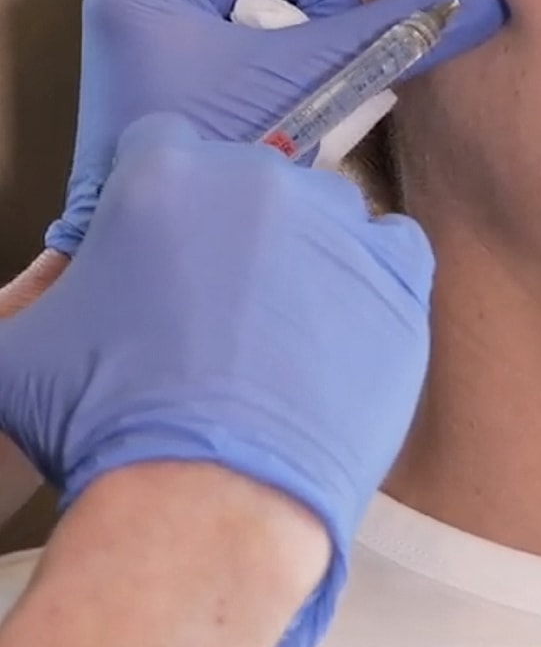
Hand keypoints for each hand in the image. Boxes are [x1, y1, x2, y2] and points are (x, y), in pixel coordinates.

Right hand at [1, 113, 433, 646]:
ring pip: (321, 214)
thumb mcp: (25, 347)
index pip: (163, 147)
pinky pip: (391, 251)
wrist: (208, 500)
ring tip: (278, 335)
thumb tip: (53, 296)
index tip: (162, 243)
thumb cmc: (107, 426)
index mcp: (164, 173)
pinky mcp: (397, 272)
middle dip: (230, 230)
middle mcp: (256, 180)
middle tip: (217, 306)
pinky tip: (339, 333)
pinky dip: (369, 282)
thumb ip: (42, 292)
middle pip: (248, 180)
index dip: (160, 199)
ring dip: (303, 255)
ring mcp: (336, 222)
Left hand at [46, 0, 504, 254]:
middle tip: (371, 36)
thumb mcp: (312, 85)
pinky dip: (306, 42)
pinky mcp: (186, 52)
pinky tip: (320, 84)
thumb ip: (397, 32)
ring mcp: (165, 16)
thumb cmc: (220, 168)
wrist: (166, 264)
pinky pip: (265, 17)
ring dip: (326, 18)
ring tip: (338, 73)